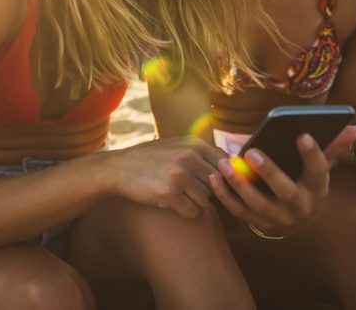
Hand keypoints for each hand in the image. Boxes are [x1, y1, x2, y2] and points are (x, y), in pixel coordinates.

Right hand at [108, 136, 227, 219]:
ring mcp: (180, 175)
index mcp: (195, 144)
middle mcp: (189, 157)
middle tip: (189, 190)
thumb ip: (204, 152)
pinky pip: (193, 211)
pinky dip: (185, 211)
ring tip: (178, 195)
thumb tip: (237, 164)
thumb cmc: (152, 159)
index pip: (227, 165)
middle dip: (208, 191)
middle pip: (218, 185)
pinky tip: (171, 203)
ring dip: (195, 202)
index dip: (225, 179)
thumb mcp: (178, 145)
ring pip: (207, 200)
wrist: (119, 169)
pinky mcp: (169, 194)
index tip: (216, 185)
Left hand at [207, 125, 355, 234]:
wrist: (299, 219)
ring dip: (239, 184)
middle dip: (269, 172)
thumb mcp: (321, 167)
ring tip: (225, 163)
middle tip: (252, 152)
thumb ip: (332, 145)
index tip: (302, 134)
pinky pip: (239, 211)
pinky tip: (214, 177)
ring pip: (258, 203)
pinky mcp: (259, 222)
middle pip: (286, 191)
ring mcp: (279, 218)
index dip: (312, 153)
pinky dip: (225, 195)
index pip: (318, 170)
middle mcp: (300, 205)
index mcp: (317, 188)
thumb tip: (354, 128)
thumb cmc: (307, 182)